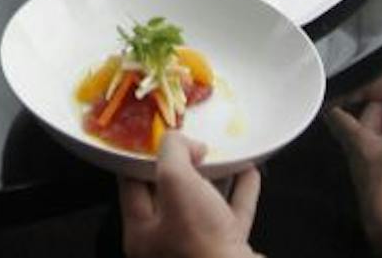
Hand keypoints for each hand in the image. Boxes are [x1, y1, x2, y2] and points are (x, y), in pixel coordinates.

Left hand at [119, 134, 261, 257]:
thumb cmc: (200, 241)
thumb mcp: (176, 181)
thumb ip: (172, 152)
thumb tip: (180, 141)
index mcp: (142, 232)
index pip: (132, 184)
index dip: (142, 156)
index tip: (154, 136)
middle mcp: (166, 245)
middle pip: (169, 194)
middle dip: (181, 166)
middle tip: (190, 143)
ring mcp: (198, 251)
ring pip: (204, 205)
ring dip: (214, 177)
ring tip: (221, 154)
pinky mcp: (227, 254)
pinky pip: (232, 217)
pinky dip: (240, 193)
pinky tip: (249, 173)